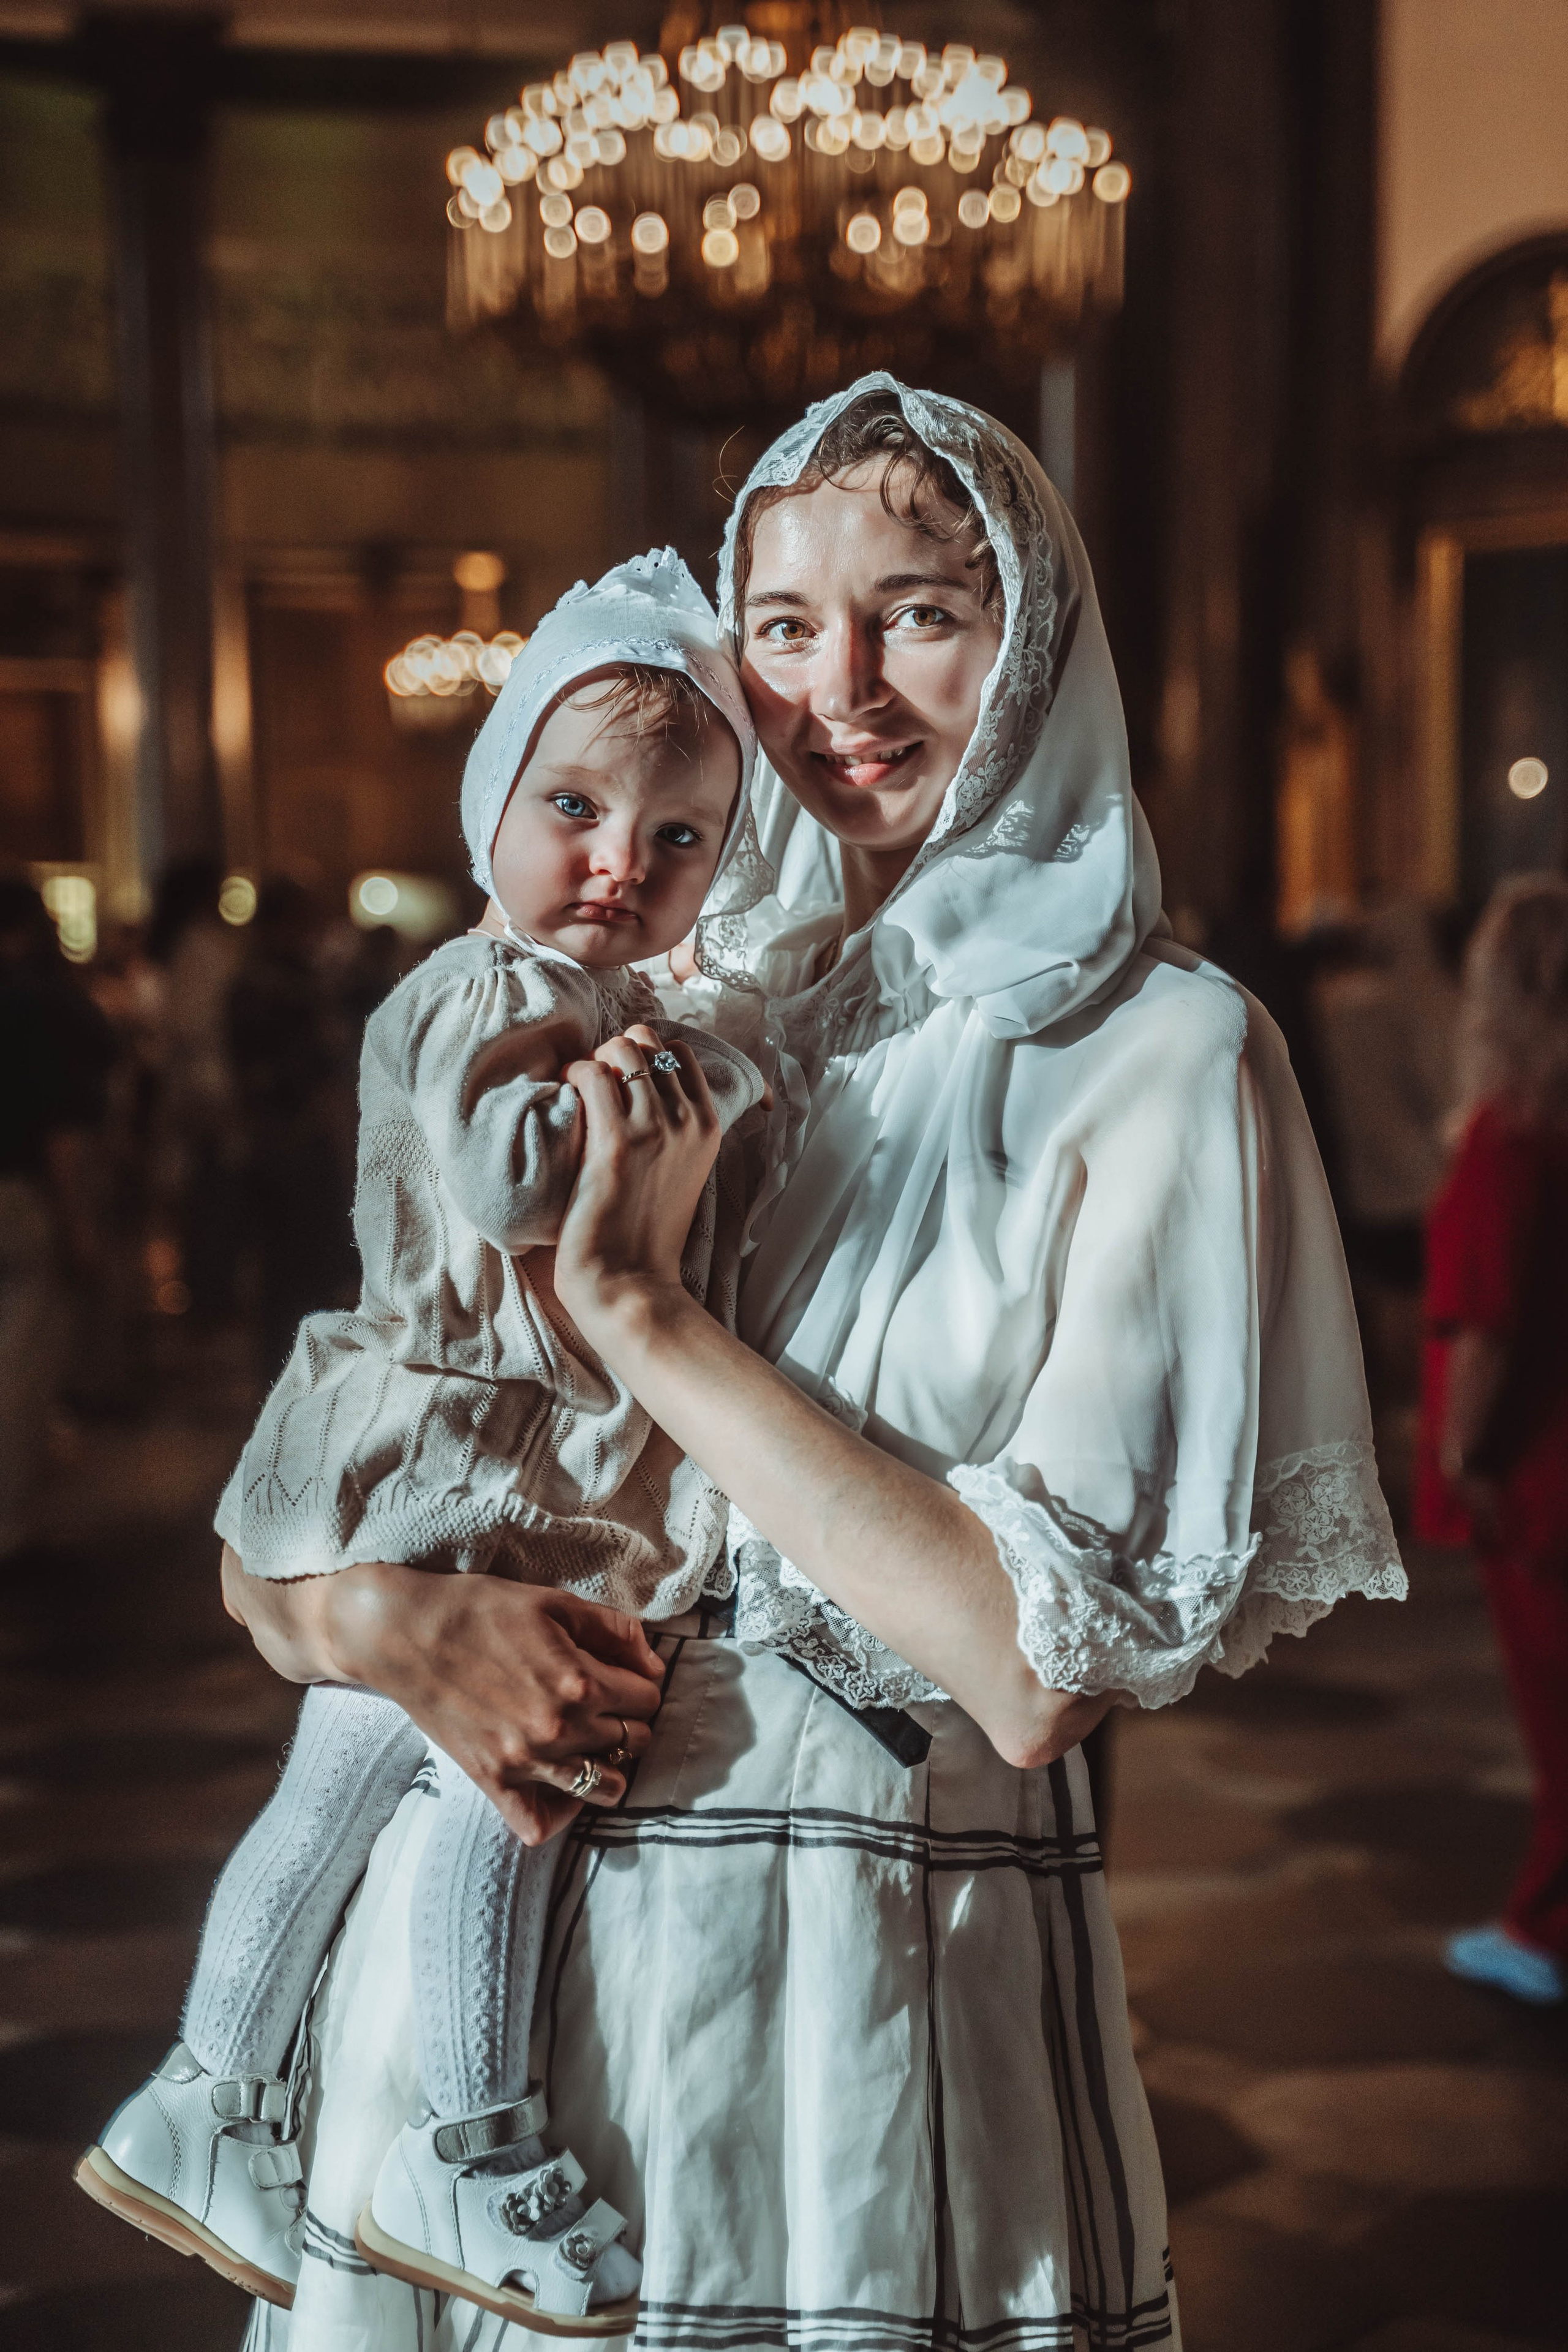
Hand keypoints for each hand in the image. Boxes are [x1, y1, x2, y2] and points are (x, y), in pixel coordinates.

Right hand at [223, 1548, 664, 1847]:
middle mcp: (558, 1729)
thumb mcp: (555, 1602)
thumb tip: (654, 1665)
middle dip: (631, 1721)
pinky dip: (559, 1812)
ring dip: (611, 1767)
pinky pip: (539, 1824)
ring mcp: (524, 1762)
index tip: (627, 1677)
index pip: (649, 1699)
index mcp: (579, 1681)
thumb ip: (615, 1631)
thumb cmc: (480, 1610)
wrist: (406, 1634)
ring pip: (603, 1789)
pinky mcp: (492, 1781)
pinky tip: (562, 1784)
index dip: (643, 1684)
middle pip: (634, 1742)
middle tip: (612, 1704)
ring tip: (596, 1744)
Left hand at [554, 1023, 720, 1339]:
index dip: (643, 1054)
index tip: (618, 1077)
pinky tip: (563, 1094)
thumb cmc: (644, 1236)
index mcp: (709, 1126)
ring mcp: (656, 1128)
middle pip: (648, 1043)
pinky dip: (572, 1074)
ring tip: (576, 1088)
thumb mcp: (680, 1174)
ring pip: (621, 1049)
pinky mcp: (617, 1141)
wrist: (631, 1282)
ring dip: (593, 1060)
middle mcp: (688, 1120)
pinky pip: (592, 1074)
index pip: (680, 1053)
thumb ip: (673, 1133)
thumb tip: (640, 1095)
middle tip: (592, 1082)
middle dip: (615, 1052)